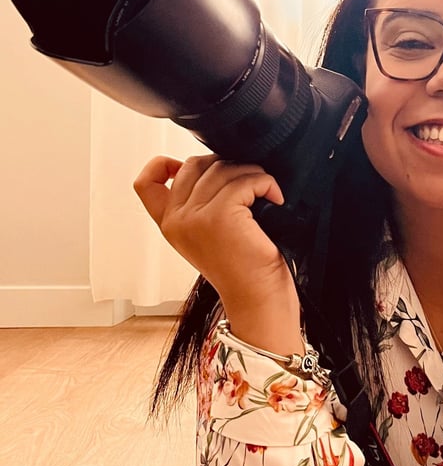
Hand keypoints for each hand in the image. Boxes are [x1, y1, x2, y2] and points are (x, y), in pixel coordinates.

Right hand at [133, 155, 301, 348]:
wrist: (259, 300)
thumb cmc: (244, 270)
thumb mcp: (209, 236)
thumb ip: (198, 206)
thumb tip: (216, 167)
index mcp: (170, 225)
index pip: (145, 183)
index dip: (162, 165)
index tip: (188, 166)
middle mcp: (176, 220)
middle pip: (195, 164)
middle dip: (226, 165)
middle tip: (249, 185)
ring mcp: (195, 217)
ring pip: (223, 169)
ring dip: (251, 174)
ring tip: (265, 193)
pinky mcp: (220, 215)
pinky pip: (245, 180)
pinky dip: (265, 183)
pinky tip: (274, 199)